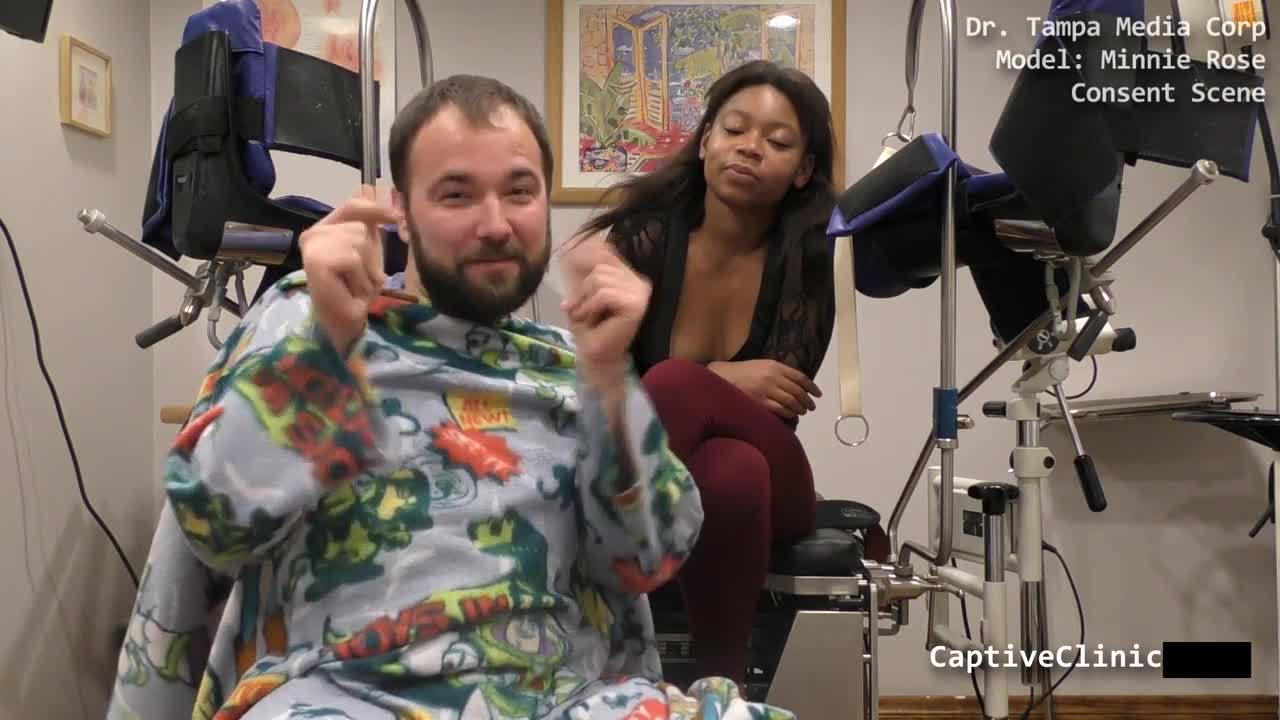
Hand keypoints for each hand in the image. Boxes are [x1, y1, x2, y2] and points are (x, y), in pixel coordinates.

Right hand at [299, 187, 398, 354]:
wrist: (344, 321)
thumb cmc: (357, 288)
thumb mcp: (370, 251)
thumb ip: (374, 226)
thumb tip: (394, 201)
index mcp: (326, 226)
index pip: (355, 203)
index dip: (378, 209)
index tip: (398, 219)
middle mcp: (314, 232)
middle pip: (361, 226)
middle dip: (371, 255)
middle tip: (360, 278)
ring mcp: (313, 244)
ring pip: (359, 241)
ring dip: (366, 270)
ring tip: (355, 285)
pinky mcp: (316, 260)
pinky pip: (353, 258)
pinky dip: (359, 278)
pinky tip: (349, 290)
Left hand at [559, 233, 650, 389]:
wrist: (596, 356)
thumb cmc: (590, 328)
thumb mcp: (582, 294)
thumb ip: (583, 273)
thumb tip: (572, 250)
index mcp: (629, 276)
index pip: (608, 251)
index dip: (586, 253)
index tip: (567, 261)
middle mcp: (639, 282)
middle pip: (601, 265)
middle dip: (582, 287)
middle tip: (574, 308)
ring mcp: (640, 293)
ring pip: (600, 278)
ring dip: (584, 299)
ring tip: (583, 316)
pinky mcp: (636, 305)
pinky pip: (605, 294)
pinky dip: (590, 306)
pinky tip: (589, 319)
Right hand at [709, 359, 820, 419]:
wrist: (721, 377)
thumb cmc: (741, 372)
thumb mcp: (761, 365)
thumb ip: (777, 372)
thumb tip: (795, 383)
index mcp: (774, 366)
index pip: (800, 377)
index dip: (811, 387)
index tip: (818, 394)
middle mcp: (773, 377)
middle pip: (798, 391)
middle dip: (807, 400)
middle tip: (811, 406)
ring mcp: (766, 390)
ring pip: (791, 401)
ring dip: (800, 408)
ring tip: (802, 412)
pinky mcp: (760, 402)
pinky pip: (780, 409)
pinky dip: (789, 413)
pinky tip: (791, 415)